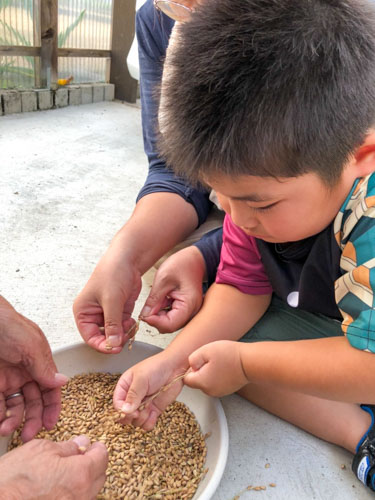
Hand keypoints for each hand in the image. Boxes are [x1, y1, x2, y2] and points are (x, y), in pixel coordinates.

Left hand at [0, 296, 67, 441]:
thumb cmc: (7, 324)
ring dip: (13, 420)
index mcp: (39, 362)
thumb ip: (44, 367)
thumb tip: (62, 382)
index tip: (50, 424)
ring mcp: (7, 378)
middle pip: (33, 401)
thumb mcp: (31, 345)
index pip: (50, 389)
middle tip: (28, 434)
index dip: (52, 407)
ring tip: (7, 429)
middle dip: (32, 419)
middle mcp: (25, 372)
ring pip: (14, 406)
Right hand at [0, 435, 107, 499]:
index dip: (97, 448)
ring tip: (68, 472)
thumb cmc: (14, 480)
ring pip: (89, 492)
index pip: (102, 458)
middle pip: (99, 476)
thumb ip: (67, 447)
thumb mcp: (40, 450)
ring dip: (84, 480)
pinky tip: (60, 487)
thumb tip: (82, 443)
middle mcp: (81, 496)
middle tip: (81, 456)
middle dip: (93, 464)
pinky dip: (73, 493)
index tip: (93, 446)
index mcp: (80, 474)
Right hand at [73, 254, 141, 352]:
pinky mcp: (119, 311)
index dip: (102, 345)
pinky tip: (132, 323)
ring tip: (129, 327)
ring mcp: (107, 313)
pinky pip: (123, 327)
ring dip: (122, 334)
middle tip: (124, 338)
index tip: (114, 348)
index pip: (89, 337)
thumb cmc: (113, 272)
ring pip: (114, 334)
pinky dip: (128, 328)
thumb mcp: (112, 300)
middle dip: (114, 339)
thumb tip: (112, 343)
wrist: (129, 259)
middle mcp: (93, 314)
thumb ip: (112, 323)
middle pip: (102, 337)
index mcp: (83, 311)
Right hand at [113, 352, 186, 430]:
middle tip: (139, 411)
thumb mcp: (141, 378)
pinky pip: (146, 424)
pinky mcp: (153, 411)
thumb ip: (133, 395)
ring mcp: (142, 405)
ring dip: (142, 418)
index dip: (122, 410)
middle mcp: (132, 398)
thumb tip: (124, 410)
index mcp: (125, 387)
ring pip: (135, 422)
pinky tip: (154, 413)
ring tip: (150, 406)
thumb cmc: (156, 367)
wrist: (174, 368)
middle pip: (124, 415)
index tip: (131, 411)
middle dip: (131, 416)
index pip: (117, 403)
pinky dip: (149, 422)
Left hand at [140, 246, 204, 332]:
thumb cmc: (184, 264)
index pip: (170, 325)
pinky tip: (163, 299)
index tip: (145, 315)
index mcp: (189, 304)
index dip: (155, 322)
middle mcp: (192, 311)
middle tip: (148, 307)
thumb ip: (153, 300)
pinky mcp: (186, 308)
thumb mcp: (163, 279)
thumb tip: (145, 315)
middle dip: (156, 319)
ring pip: (170, 322)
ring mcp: (190, 311)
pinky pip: (173, 316)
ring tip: (158, 299)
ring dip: (160, 315)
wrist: (195, 258)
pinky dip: (164, 311)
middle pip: (170, 326)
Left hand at [184, 340, 248, 396]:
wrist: (250, 362)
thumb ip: (193, 359)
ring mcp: (219, 392)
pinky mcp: (227, 390)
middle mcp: (209, 391)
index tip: (201, 361)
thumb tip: (191, 366)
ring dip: (209, 373)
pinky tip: (225, 367)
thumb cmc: (229, 355)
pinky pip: (216, 383)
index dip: (191, 368)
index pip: (186, 379)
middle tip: (211, 360)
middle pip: (197, 382)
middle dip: (201, 371)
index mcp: (202, 382)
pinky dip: (218, 376)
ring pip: (206, 382)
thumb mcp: (206, 350)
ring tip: (220, 363)